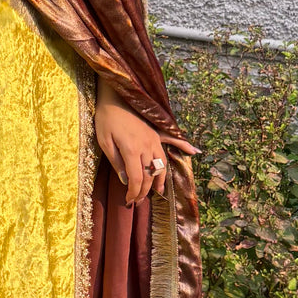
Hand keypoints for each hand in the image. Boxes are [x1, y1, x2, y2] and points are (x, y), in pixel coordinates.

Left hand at [95, 76, 197, 205]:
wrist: (116, 96)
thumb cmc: (106, 118)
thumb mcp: (104, 142)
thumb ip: (116, 162)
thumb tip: (126, 181)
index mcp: (131, 150)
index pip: (136, 179)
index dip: (134, 193)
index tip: (129, 200)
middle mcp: (146, 146)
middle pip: (149, 176)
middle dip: (144, 191)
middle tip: (138, 201)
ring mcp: (154, 139)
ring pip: (161, 165)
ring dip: (159, 180)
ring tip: (157, 192)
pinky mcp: (156, 133)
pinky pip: (169, 146)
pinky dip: (180, 150)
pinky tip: (193, 151)